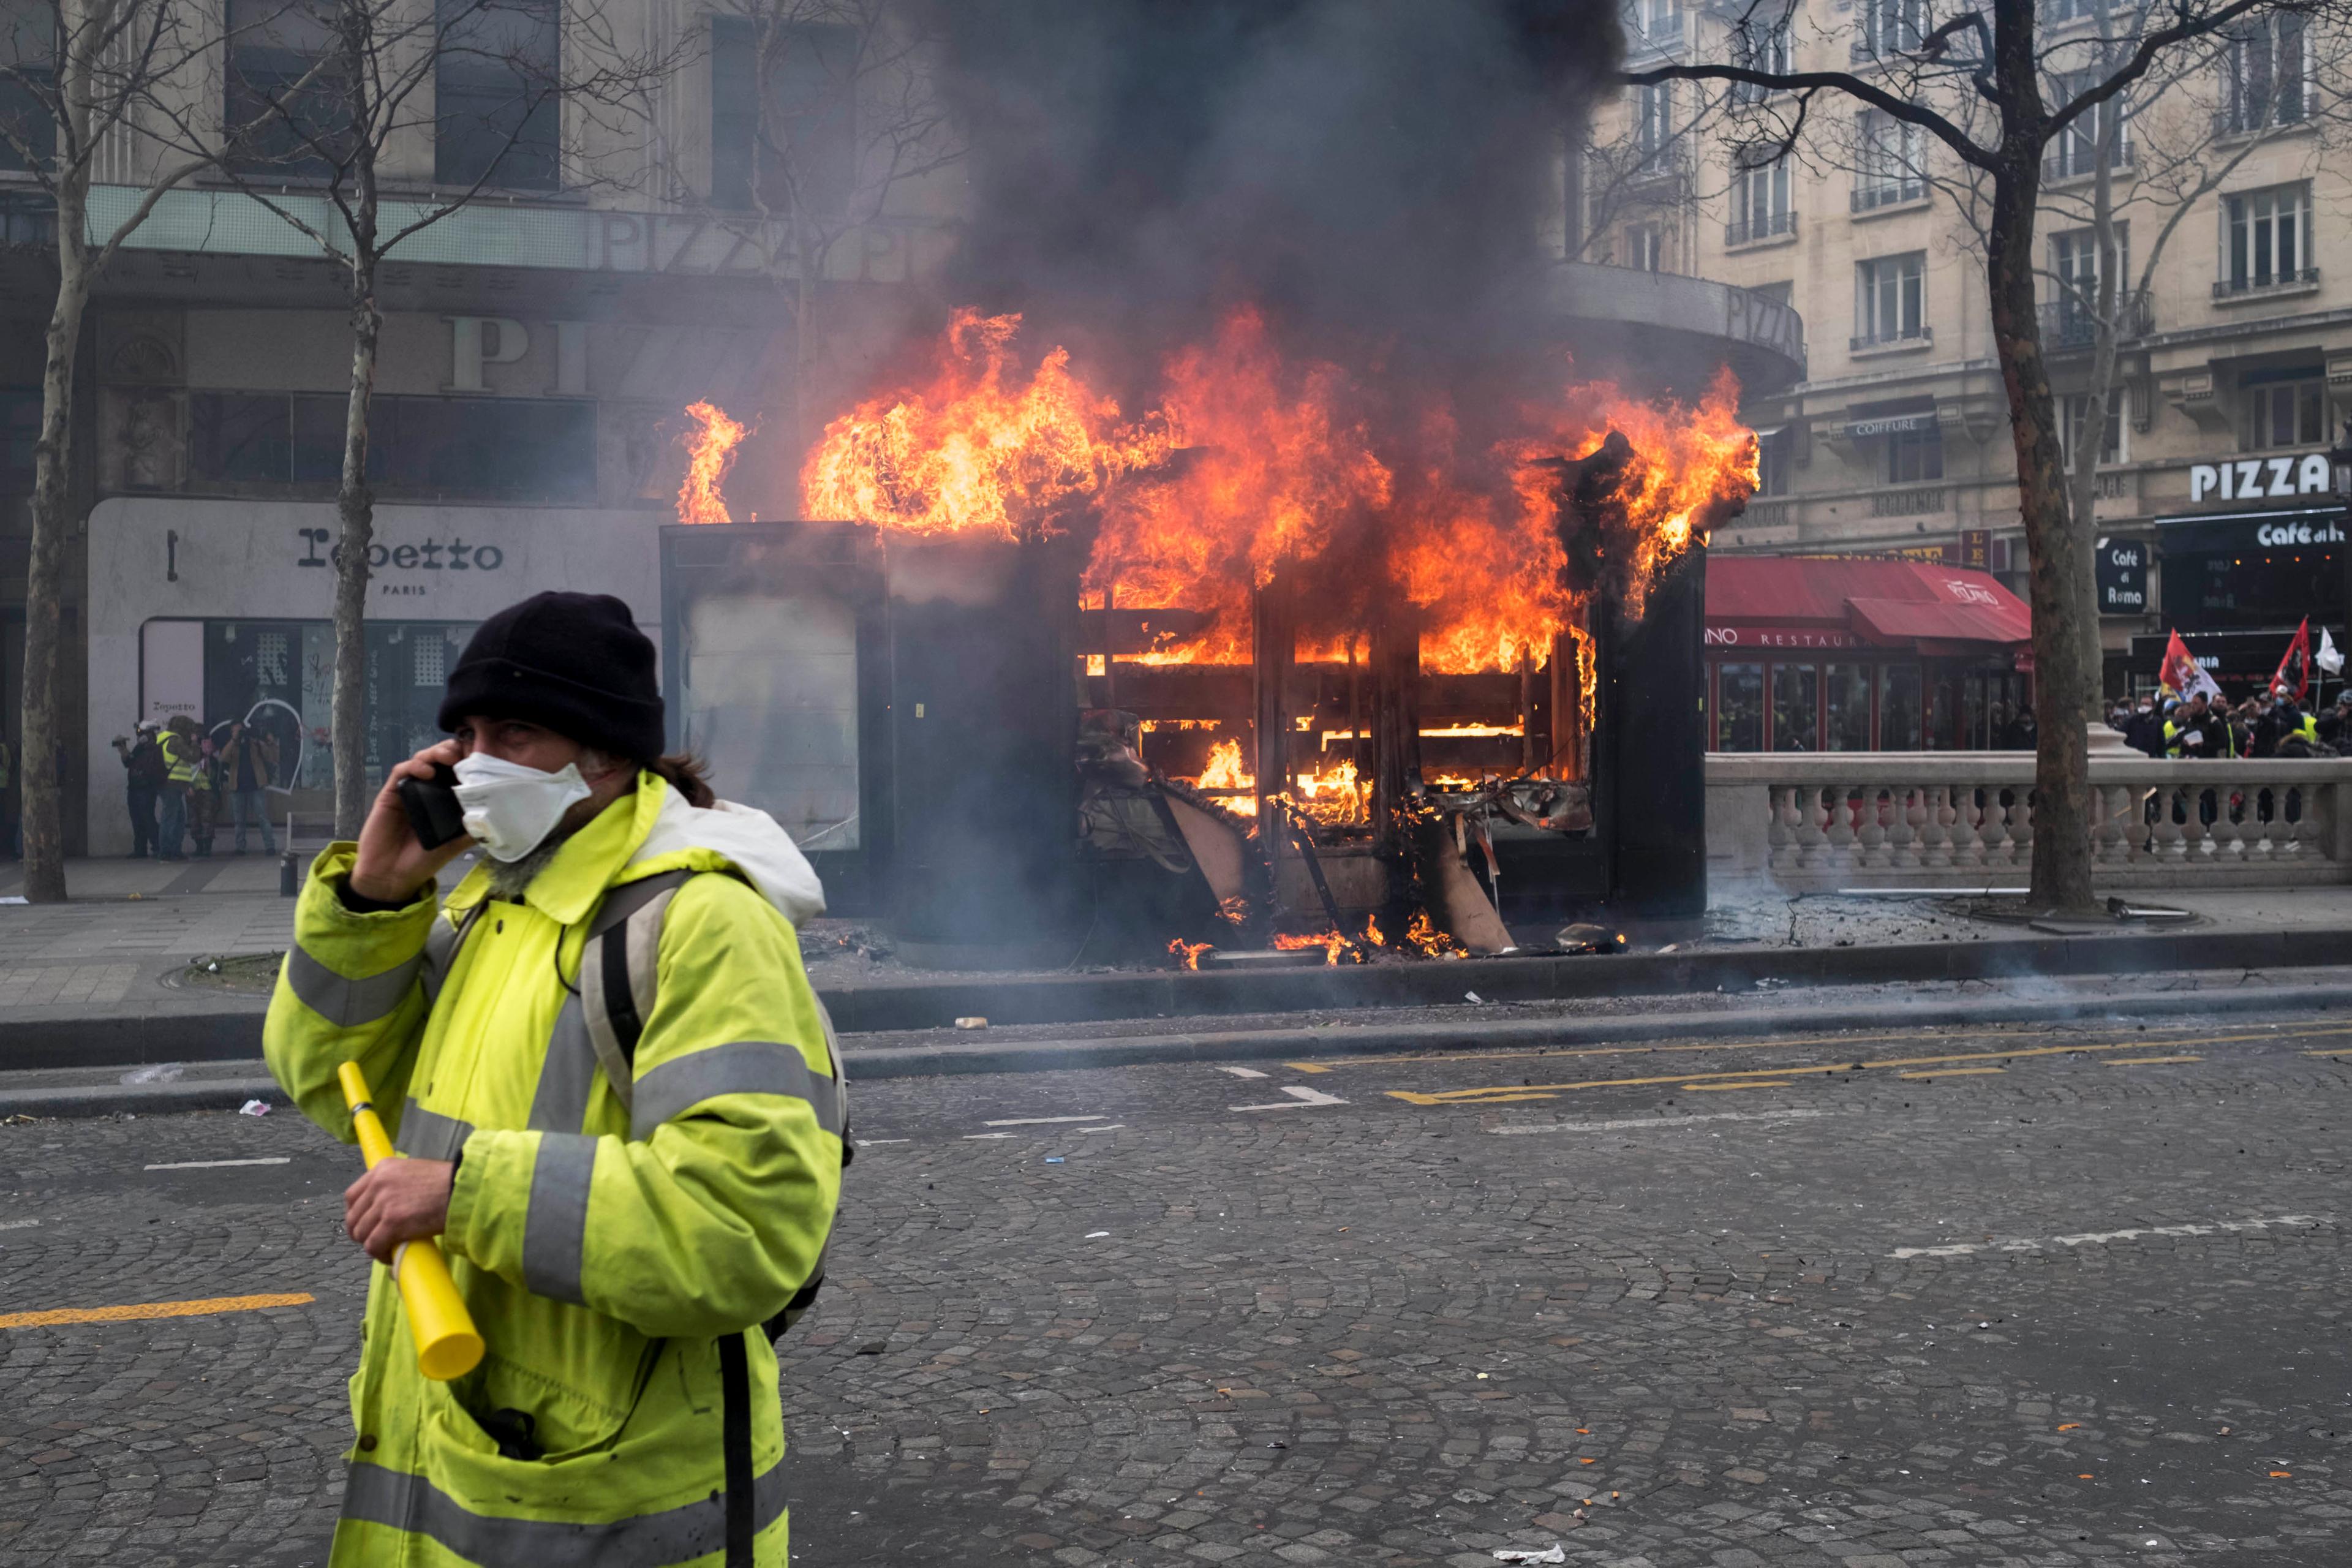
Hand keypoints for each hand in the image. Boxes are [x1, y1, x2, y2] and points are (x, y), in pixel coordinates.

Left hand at [345, 1157, 453, 1264]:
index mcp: (383, 1168)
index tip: (364, 1223)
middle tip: (374, 1239)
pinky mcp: (392, 1222)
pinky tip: (390, 1255)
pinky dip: (379, 1254)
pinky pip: (373, 1245)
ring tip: (385, 1248)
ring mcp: (384, 1203)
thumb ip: (395, 1184)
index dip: (355, 1213)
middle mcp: (378, 1183)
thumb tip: (387, 1205)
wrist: (463, 1190)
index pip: (352, 1195)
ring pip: (361, 1233)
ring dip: (370, 1244)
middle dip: (361, 1232)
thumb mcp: (414, 1172)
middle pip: (353, 1216)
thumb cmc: (447, 1183)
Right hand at [350, 739, 472, 903]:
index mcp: (447, 799)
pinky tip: (426, 771)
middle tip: (464, 752)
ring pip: (423, 759)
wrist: (392, 875)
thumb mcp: (456, 843)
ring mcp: (410, 789)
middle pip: (441, 759)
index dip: (469, 760)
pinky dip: (415, 766)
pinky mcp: (391, 792)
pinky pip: (402, 771)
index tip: (482, 757)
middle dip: (453, 750)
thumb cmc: (425, 859)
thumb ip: (473, 827)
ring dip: (436, 753)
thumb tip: (499, 814)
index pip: (459, 771)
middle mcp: (430, 790)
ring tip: (448, 756)